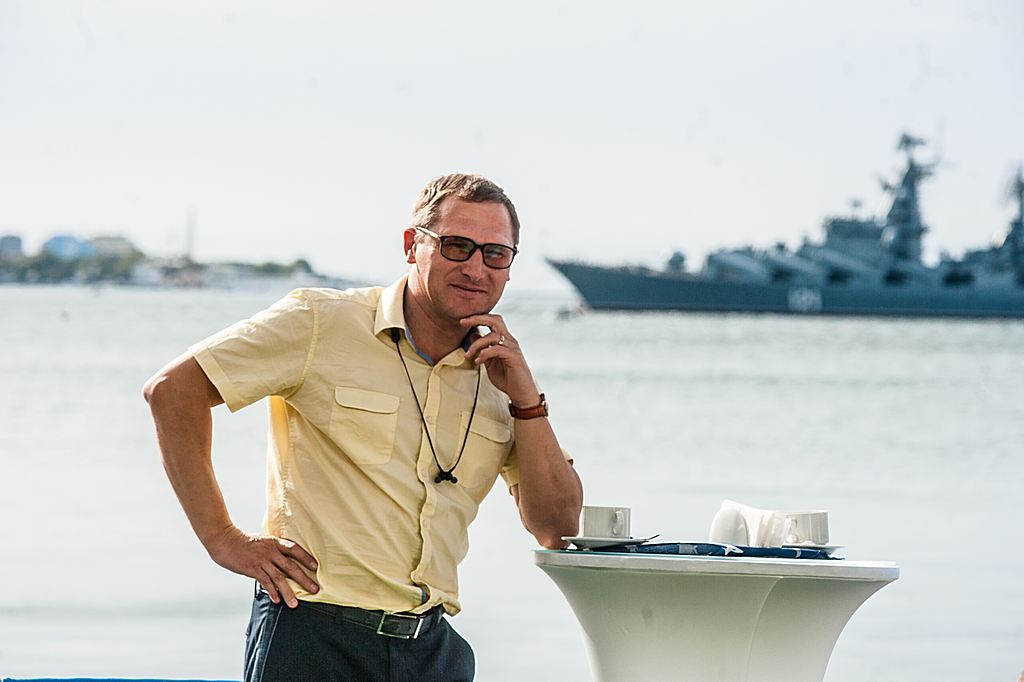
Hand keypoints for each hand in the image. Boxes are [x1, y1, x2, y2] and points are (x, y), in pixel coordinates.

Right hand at [205, 526, 319, 607]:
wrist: (225, 541)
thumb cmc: (244, 541)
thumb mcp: (263, 541)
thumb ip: (274, 549)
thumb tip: (285, 560)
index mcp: (275, 542)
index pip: (295, 549)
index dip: (306, 558)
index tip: (316, 567)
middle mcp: (271, 551)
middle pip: (291, 566)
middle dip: (304, 579)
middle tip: (314, 589)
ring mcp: (262, 561)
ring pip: (279, 578)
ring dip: (288, 592)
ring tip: (295, 604)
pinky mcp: (252, 569)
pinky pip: (265, 582)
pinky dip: (272, 592)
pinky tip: (277, 600)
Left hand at [461, 314, 538, 404]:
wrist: (521, 393)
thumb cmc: (507, 378)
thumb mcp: (489, 362)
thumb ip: (482, 349)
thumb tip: (472, 335)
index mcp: (505, 340)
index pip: (493, 321)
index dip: (478, 318)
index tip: (463, 321)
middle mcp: (510, 341)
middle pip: (495, 320)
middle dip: (477, 318)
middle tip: (462, 322)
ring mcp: (512, 348)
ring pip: (492, 336)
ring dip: (476, 344)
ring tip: (468, 355)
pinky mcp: (514, 357)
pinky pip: (496, 349)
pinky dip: (484, 354)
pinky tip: (478, 361)